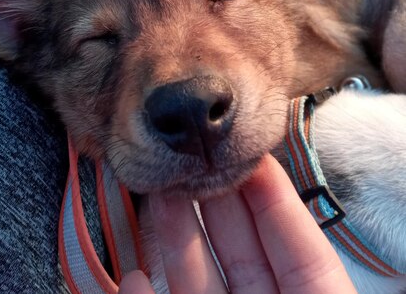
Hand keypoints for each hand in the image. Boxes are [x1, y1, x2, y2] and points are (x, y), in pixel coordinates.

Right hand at [119, 155, 356, 293]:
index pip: (293, 236)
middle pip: (239, 246)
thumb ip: (294, 246)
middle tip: (190, 155)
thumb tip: (261, 172)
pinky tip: (133, 277)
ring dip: (176, 235)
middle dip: (212, 198)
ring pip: (198, 276)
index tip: (243, 149)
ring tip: (157, 192)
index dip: (268, 189)